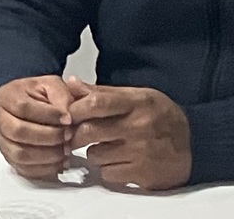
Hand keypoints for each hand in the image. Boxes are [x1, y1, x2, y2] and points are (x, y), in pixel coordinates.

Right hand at [0, 76, 74, 179]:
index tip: (68, 118)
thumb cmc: (40, 96)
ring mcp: (3, 140)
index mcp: (7, 96)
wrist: (30, 105)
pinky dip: (45, 169)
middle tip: (68, 135)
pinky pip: (25, 169)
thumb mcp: (51, 85)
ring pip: (20, 153)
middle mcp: (0, 118)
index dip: (48, 115)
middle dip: (49, 136)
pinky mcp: (11, 157)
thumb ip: (61, 95)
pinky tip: (59, 161)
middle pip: (18, 131)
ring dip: (48, 155)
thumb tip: (68, 115)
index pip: (22, 107)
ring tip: (66, 149)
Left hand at [66, 79, 191, 189]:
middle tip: (72, 135)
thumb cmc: (159, 116)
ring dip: (93, 152)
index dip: (73, 109)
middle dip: (74, 134)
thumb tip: (70, 83)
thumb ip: (101, 92)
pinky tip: (118, 160)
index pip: (95, 102)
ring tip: (105, 146)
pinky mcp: (144, 175)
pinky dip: (107, 169)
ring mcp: (142, 153)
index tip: (63, 114)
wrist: (195, 143)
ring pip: (95, 155)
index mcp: (135, 103)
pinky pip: (108, 174)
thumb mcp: (135, 96)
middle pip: (89, 131)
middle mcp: (138, 127)